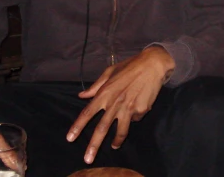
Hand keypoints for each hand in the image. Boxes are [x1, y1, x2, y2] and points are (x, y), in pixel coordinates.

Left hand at [66, 46, 174, 163]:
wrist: (153, 64)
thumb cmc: (130, 66)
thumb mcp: (110, 72)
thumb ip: (96, 86)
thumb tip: (82, 95)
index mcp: (105, 93)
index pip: (87, 113)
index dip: (78, 127)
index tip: (70, 138)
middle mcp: (115, 103)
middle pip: (101, 128)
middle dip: (94, 146)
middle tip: (88, 159)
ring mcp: (128, 108)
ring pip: (120, 130)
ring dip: (117, 141)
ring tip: (114, 146)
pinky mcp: (141, 110)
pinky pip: (136, 118)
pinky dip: (135, 116)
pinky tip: (139, 107)